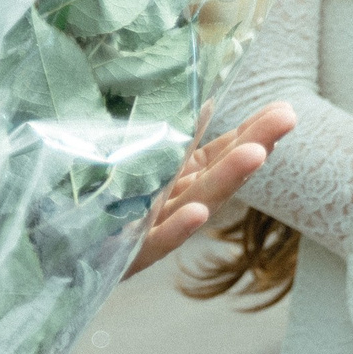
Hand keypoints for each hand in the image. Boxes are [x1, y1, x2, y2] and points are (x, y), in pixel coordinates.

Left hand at [125, 101, 296, 278]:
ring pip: (198, 202)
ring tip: (255, 154)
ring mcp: (159, 227)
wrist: (66, 256)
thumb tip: (205, 97)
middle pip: (220, 172)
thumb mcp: (146, 164)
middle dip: (254, 144)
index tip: (285, 111)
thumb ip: (178, 139)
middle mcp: (179, 202)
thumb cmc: (111, 204)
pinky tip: (196, 213)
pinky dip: (178, 229)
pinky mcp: (132, 251)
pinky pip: (156, 240)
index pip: (225, 151)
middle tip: (286, 118)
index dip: (254, 131)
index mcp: (184, 179)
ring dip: (227, 179)